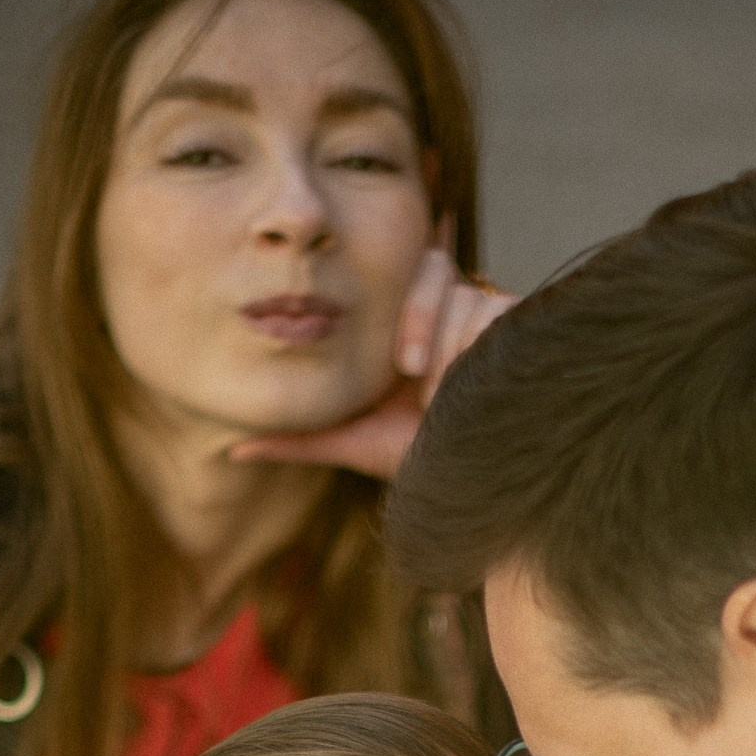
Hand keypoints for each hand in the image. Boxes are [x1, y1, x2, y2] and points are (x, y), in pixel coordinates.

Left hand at [228, 244, 514, 479]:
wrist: (476, 486)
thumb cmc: (421, 464)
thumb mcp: (352, 444)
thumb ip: (299, 438)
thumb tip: (233, 449)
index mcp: (414, 323)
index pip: (407, 269)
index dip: (402, 297)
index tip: (394, 360)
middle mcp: (453, 310)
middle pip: (435, 269)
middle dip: (421, 319)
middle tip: (412, 375)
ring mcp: (490, 315)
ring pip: (467, 297)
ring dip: (451, 351)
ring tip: (445, 401)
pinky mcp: (522, 326)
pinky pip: (496, 312)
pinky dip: (480, 351)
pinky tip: (475, 392)